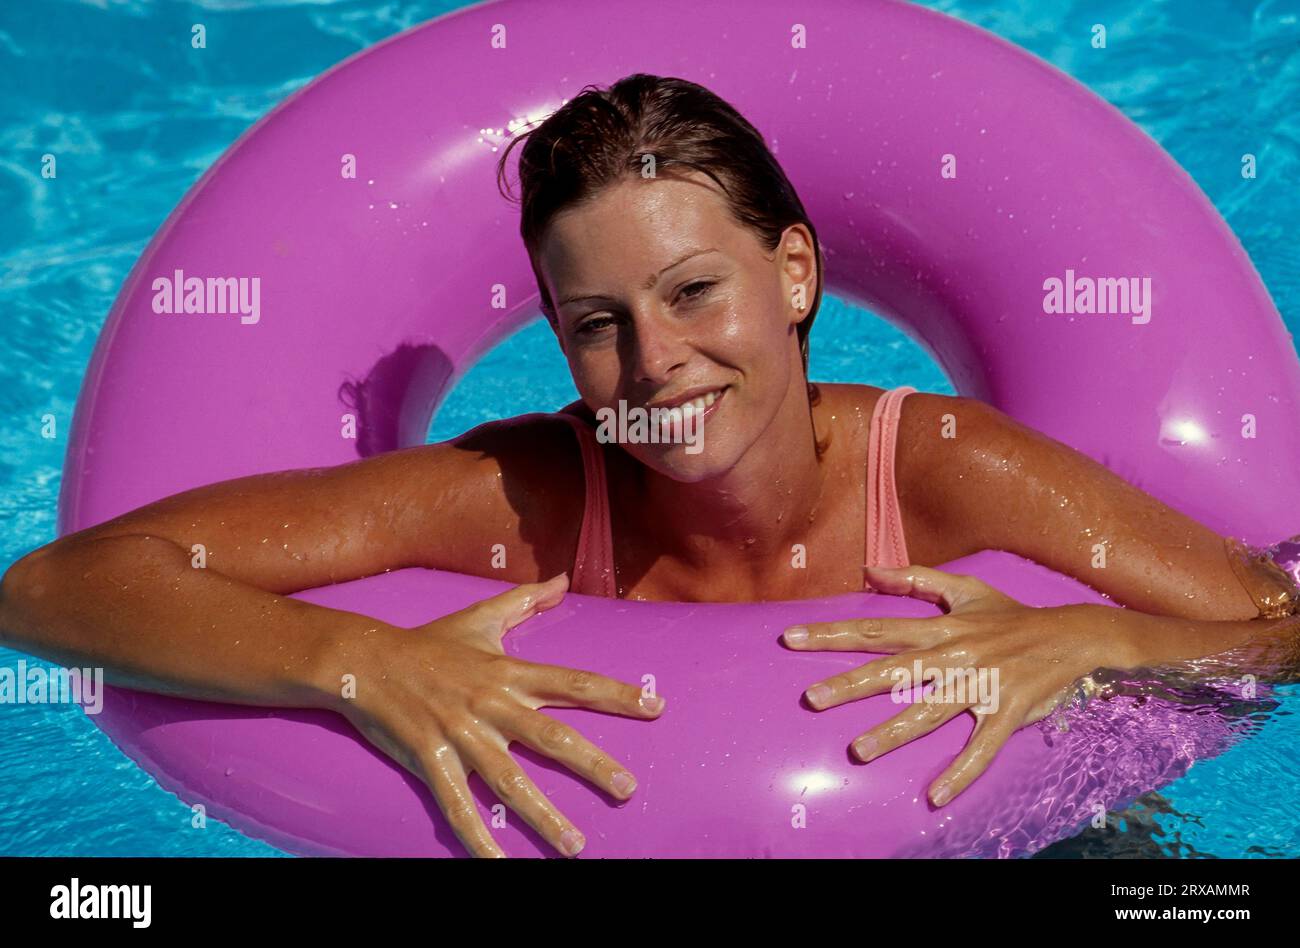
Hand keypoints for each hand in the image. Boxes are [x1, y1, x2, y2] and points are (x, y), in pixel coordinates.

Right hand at [331, 573, 664, 857]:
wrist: (365, 660)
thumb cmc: (429, 642)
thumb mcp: (481, 617)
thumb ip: (525, 601)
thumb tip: (560, 579)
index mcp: (508, 673)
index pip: (574, 682)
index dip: (616, 694)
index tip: (656, 708)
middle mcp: (491, 704)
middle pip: (552, 737)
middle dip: (593, 765)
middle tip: (628, 790)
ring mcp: (460, 734)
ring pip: (509, 780)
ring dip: (544, 815)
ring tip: (575, 847)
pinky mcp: (430, 758)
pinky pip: (457, 804)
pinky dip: (477, 836)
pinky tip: (497, 862)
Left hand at [782, 564, 1130, 806]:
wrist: (1075, 635)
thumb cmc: (1013, 616)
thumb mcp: (966, 589)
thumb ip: (918, 578)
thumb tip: (871, 569)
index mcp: (941, 628)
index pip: (877, 630)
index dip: (833, 633)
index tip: (792, 638)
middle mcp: (955, 655)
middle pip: (894, 670)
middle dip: (851, 684)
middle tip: (811, 698)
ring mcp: (981, 686)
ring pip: (930, 711)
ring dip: (893, 732)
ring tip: (858, 750)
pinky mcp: (1007, 712)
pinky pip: (981, 748)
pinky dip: (961, 772)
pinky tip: (935, 796)